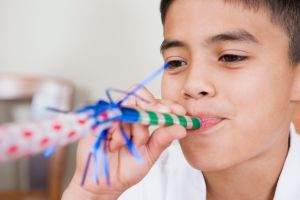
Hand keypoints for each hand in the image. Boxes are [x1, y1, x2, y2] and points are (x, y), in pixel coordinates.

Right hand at [62, 86, 186, 199]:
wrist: (106, 184)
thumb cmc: (127, 168)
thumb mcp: (150, 154)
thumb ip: (163, 139)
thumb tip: (182, 128)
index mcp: (141, 119)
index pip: (154, 102)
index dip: (168, 103)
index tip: (180, 112)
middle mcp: (127, 114)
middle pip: (140, 95)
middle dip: (154, 107)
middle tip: (164, 115)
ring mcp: (113, 116)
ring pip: (129, 107)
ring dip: (135, 128)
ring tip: (131, 145)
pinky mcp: (99, 121)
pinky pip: (113, 118)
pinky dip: (118, 133)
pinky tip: (115, 146)